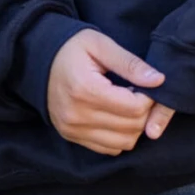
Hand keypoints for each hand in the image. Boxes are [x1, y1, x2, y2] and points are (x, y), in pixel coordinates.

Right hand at [46, 30, 176, 154]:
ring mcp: (72, 130)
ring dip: (134, 127)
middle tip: (139, 95)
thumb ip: (130, 63)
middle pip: (132, 128)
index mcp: (85, 90)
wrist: (36, 61)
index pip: (135, 108)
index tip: (146, 86)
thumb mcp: (100, 45)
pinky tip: (116, 117)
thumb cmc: (71, 48)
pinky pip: (109, 149)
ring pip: (123, 143)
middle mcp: (77, 115)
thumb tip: (158, 80)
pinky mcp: (71, 137)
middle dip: (144, 113)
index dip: (150, 99)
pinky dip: (120, 137)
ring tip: (127, 105)